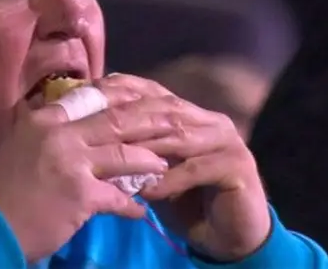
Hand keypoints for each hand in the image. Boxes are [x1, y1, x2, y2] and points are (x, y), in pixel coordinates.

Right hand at [0, 86, 169, 261]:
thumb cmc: (3, 189)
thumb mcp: (22, 146)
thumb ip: (49, 131)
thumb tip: (75, 119)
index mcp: (45, 119)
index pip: (95, 98)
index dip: (127, 97)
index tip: (149, 97)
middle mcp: (60, 134)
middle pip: (118, 121)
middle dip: (153, 121)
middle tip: (179, 122)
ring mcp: (71, 163)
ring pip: (125, 155)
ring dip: (151, 161)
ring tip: (166, 165)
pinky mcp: (81, 195)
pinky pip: (119, 198)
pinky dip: (132, 206)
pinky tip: (141, 212)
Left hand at [100, 74, 269, 260]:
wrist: (227, 236)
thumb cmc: (184, 200)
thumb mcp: (152, 170)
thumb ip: (133, 148)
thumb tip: (90, 132)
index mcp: (190, 113)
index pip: (153, 93)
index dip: (121, 92)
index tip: (88, 99)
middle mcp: (210, 120)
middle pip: (165, 111)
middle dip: (128, 119)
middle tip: (95, 129)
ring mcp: (227, 140)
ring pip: (179, 137)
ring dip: (146, 149)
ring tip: (116, 159)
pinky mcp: (238, 166)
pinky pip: (197, 169)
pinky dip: (170, 180)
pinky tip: (147, 191)